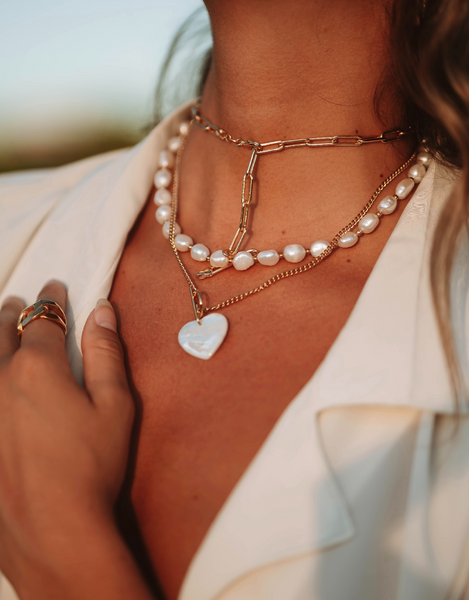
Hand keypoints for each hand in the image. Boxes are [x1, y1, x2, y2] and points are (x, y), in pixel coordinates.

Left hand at [0, 281, 134, 594]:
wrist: (52, 529)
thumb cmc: (91, 467)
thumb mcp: (115, 407)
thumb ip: (107, 353)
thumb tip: (102, 311)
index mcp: (39, 369)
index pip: (42, 320)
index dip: (51, 300)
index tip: (55, 288)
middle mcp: (0, 382)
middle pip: (0, 333)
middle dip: (11, 312)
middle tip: (17, 302)